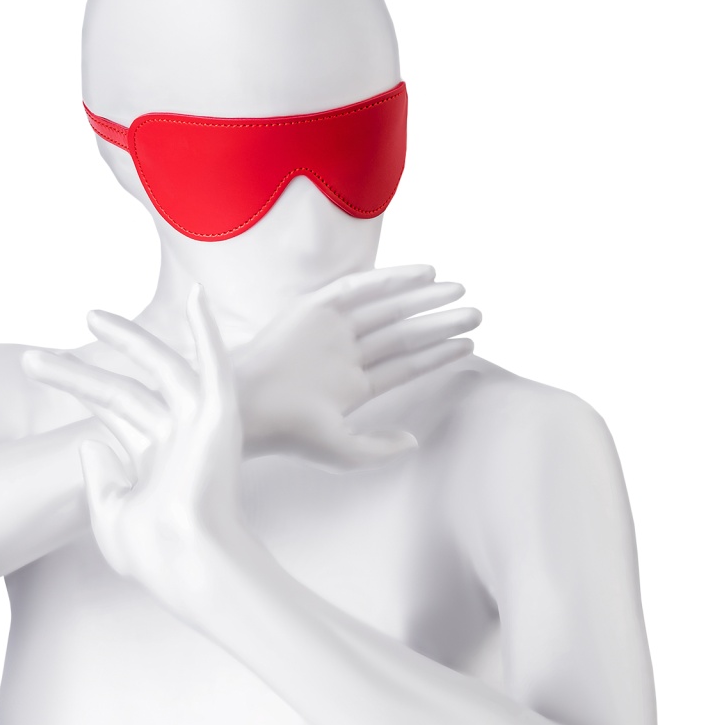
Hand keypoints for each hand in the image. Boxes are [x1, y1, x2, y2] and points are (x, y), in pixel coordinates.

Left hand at [23, 288, 243, 624]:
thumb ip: (98, 478)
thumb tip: (88, 441)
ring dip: (128, 339)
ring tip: (89, 314)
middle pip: (123, 391)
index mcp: (153, 462)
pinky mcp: (220, 419)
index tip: (37, 366)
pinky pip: (215, 364)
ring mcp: (198, 427)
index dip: (77, 386)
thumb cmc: (154, 555)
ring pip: (158, 369)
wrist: (187, 563)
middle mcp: (177, 439)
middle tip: (36, 354)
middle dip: (80, 371)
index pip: (113, 412)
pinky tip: (196, 296)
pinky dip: (207, 331)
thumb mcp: (110, 514)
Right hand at [234, 264, 479, 466]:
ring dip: (423, 299)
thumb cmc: (289, 433)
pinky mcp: (313, 308)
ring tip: (460, 291)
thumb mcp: (344, 449)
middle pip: (401, 334)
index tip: (469, 344)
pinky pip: (359, 287)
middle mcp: (343, 355)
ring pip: (386, 309)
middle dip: (438, 323)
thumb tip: (414, 440)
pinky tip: (425, 274)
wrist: (247, 409)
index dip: (437, 354)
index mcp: (351, 386)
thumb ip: (381, 446)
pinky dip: (391, 278)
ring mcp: (329, 331)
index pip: (404, 365)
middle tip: (477, 312)